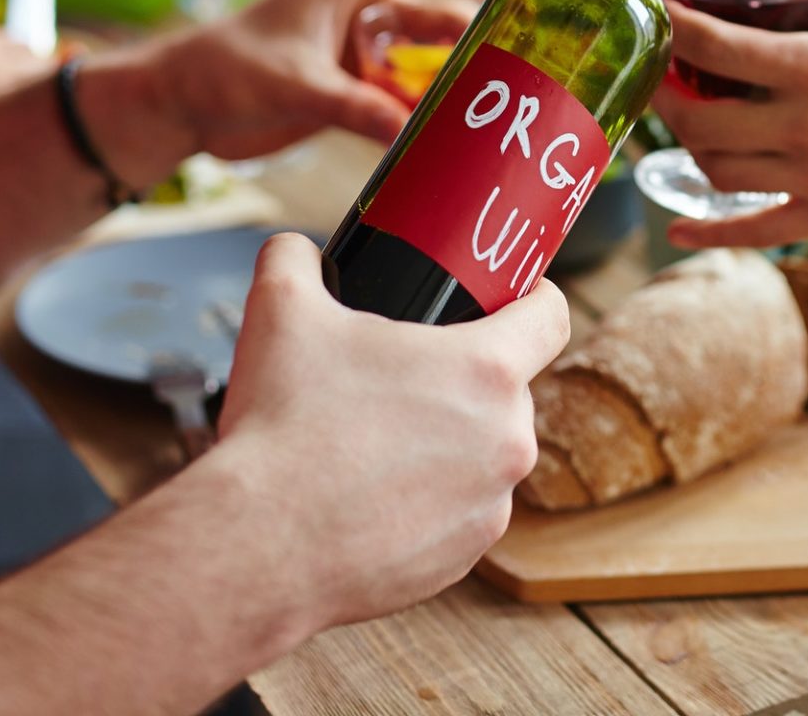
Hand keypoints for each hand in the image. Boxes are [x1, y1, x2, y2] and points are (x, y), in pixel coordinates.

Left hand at [88, 0, 500, 187]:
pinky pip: (394, 102)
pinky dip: (419, 117)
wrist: (174, 108)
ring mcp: (350, 56)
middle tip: (519, 63)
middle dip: (473, 37)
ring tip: (493, 106)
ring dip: (449, 82)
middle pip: (431, 17)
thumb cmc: (220, 71)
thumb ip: (354, 108)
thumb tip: (409, 133)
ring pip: (417, 64)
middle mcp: (355, 17)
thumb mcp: (293, 85)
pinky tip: (446, 140)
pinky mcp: (341, 94)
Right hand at [215, 235, 568, 628]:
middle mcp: (508, 440)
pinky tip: (371, 497)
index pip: (551, 317)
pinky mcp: (463, 557)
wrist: (256, 547)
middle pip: (508, 390)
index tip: (513, 298)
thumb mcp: (281, 311)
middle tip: (403, 378)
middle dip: (462, 380)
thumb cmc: (282, 427)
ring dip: (447, 443)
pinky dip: (427, 502)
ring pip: (484, 454)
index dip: (535, 297)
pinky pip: (460, 513)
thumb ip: (294, 260)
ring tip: (376, 444)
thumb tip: (295, 251)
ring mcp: (491, 505)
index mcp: (485, 371)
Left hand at [652, 0, 807, 247]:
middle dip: (667, 93)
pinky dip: (709, 232)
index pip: (717, 47)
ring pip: (717, 171)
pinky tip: (677, 229)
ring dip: (687, 145)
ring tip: (687, 119)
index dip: (674, 27)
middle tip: (665, 71)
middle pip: (698, 119)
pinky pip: (754, 232)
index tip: (653, 8)